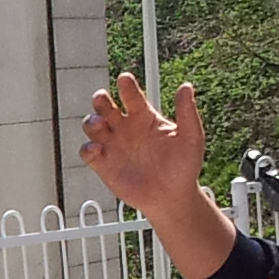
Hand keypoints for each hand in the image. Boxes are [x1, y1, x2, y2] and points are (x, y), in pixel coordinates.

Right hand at [78, 73, 206, 211]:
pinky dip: (88, 148)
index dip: (126, 86)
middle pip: (105, 106)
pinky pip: (88, 152)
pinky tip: (96, 149)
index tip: (124, 80)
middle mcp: (125, 128)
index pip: (131, 96)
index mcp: (144, 117)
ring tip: (99, 124)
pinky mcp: (104, 165)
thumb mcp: (191, 138)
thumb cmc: (184, 167)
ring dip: (91, 121)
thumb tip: (186, 87)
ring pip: (93, 126)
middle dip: (100, 100)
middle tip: (102, 99)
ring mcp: (113, 146)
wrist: (173, 198)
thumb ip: (186, 112)